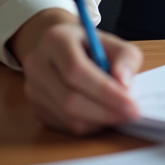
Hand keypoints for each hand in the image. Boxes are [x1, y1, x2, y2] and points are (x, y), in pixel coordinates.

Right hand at [10, 9, 143, 134]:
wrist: (63, 49)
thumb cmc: (92, 46)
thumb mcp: (115, 42)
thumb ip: (126, 59)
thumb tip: (124, 85)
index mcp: (55, 39)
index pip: (76, 70)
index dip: (105, 91)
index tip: (132, 105)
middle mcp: (37, 64)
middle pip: (69, 99)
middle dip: (105, 111)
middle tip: (131, 114)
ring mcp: (32, 88)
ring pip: (67, 117)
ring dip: (98, 121)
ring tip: (118, 113)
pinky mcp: (35, 107)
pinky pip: (64, 125)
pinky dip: (88, 125)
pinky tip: (101, 114)